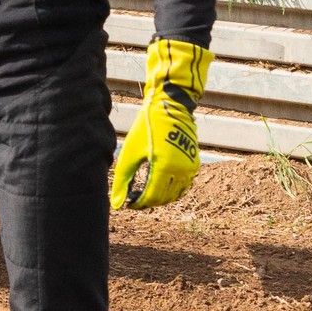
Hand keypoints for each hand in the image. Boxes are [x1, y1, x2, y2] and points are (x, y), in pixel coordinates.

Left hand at [111, 39, 211, 209]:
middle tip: (134, 198)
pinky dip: (172, 190)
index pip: (151, 197)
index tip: (128, 203)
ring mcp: (190, 167)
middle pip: (163, 198)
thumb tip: (117, 204)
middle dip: (148, 201)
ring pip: (175, 194)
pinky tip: (159, 185)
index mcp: (164, 166)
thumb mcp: (130, 153)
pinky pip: (184, 185)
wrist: (169, 106)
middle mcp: (181, 169)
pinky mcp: (194, 163)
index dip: (139, 203)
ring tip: (145, 192)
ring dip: (160, 197)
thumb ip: (123, 180)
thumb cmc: (146, 127)